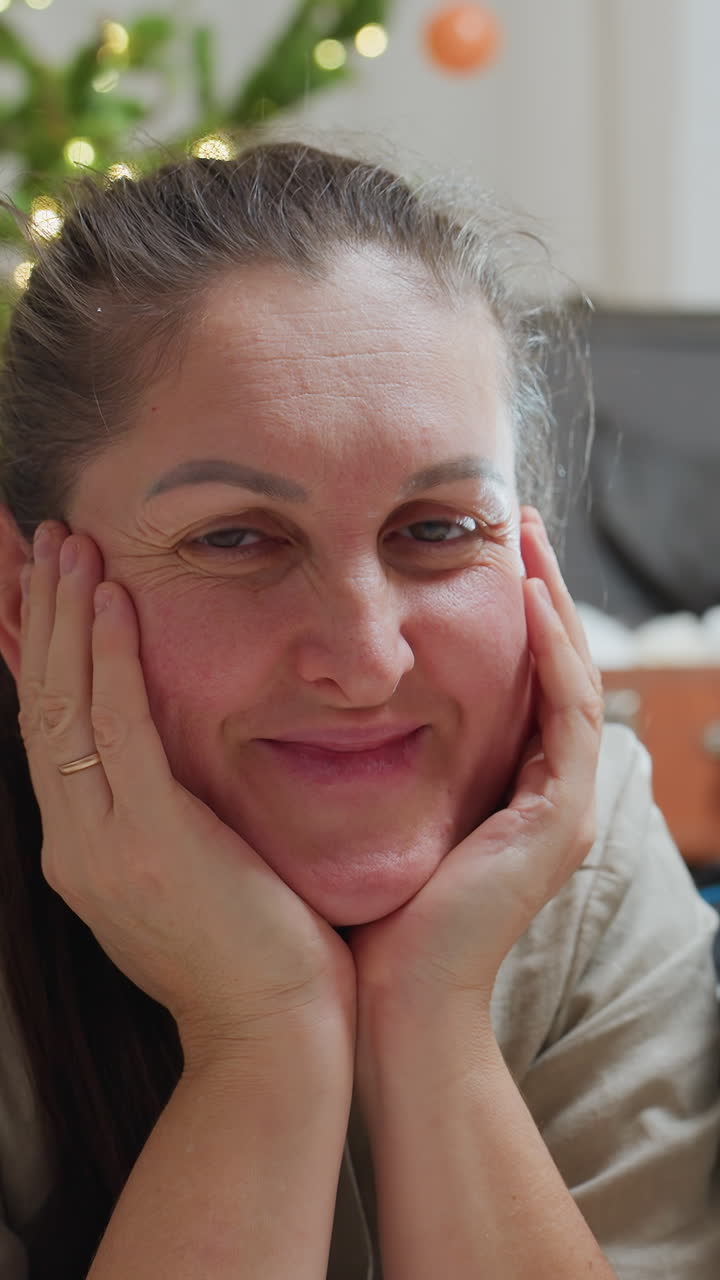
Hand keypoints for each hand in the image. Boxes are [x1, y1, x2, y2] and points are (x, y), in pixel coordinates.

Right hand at [18, 523, 354, 1064]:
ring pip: (63, 705)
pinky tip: (111, 601)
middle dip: (36, 614)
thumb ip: (157, 810)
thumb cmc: (248, 950)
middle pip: (38, 703)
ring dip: (64, 617)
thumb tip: (161, 754)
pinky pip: (119, 729)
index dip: (32, 650)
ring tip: (65, 543)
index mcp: (82, 846)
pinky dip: (110, 659)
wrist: (273, 1034)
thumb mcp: (184, 871)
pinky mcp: (151, 840)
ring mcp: (102, 843)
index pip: (43, 727)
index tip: (28, 584)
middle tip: (37, 536)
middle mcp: (74, 841)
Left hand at [349, 506, 602, 1015]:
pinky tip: (528, 598)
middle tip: (513, 518)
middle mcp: (546, 793)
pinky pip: (565, 715)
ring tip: (526, 534)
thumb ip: (377, 760)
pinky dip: (553, 654)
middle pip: (551, 667)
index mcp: (507, 791)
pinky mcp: (561, 819)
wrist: (390, 1004)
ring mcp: (561, 807)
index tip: (477, 548)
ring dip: (551, 601)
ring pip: (568, 677)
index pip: (518, 679)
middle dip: (538, 588)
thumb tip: (323, 697)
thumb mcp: (376, 815)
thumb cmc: (370, 917)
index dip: (507, 612)